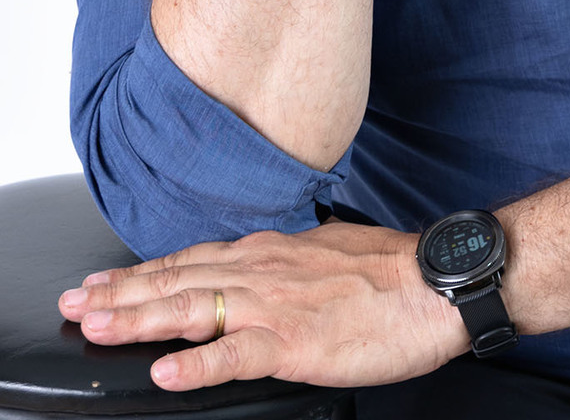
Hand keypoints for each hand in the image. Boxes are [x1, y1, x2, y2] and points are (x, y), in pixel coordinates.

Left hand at [57, 221, 468, 391]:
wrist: (437, 281)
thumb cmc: (393, 273)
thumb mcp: (330, 253)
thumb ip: (291, 265)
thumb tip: (270, 272)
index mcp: (273, 253)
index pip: (194, 260)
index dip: (144, 273)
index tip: (104, 282)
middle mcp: (265, 271)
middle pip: (180, 280)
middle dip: (122, 294)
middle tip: (76, 304)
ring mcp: (277, 305)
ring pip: (194, 309)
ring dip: (140, 320)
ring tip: (99, 328)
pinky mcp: (296, 341)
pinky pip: (237, 354)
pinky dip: (198, 363)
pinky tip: (167, 371)